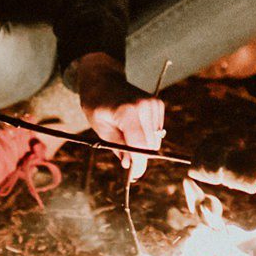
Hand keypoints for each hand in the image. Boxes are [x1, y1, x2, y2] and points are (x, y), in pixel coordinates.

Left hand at [75, 53, 164, 181]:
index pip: (140, 146)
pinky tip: (133, 126)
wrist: (103, 80)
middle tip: (125, 157)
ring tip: (124, 134)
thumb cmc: (97, 104)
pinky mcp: (158, 104)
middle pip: (150, 146)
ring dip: (142, 145)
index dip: (138, 164)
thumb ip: (117, 146)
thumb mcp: (100, 128)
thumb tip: (130, 164)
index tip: (134, 175)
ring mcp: (153, 104)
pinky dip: (146, 135)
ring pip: (155, 141)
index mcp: (127, 112)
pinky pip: (157, 132)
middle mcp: (144, 106)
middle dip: (139, 156)